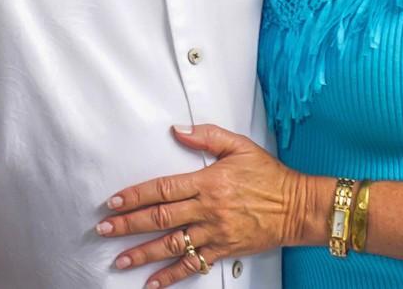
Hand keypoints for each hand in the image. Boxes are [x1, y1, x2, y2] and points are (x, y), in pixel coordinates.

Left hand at [95, 123, 308, 286]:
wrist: (296, 206)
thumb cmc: (269, 175)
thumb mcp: (239, 145)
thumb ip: (207, 135)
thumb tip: (178, 129)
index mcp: (209, 181)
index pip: (164, 188)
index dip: (136, 195)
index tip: (115, 201)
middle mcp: (208, 209)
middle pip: (161, 218)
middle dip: (129, 224)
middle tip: (105, 229)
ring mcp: (215, 233)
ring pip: (172, 245)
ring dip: (143, 253)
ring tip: (120, 259)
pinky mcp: (223, 251)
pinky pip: (193, 266)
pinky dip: (171, 276)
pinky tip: (153, 283)